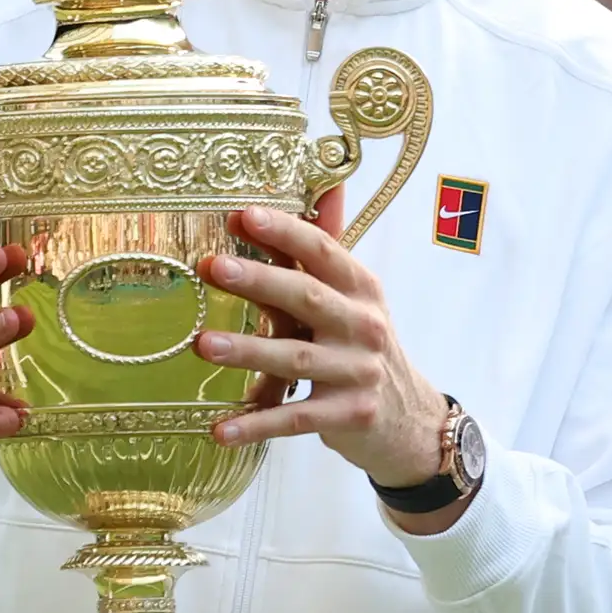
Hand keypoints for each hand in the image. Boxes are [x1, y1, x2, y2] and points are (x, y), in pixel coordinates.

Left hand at [195, 192, 450, 494]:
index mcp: (362, 288)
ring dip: (247, 352)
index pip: (323, 251)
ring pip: (296, 359)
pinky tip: (220, 429)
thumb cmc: (365, 347)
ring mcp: (359, 373)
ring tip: (201, 344)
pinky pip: (295, 418)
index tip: (243, 215)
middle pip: (308, 298)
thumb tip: (324, 184)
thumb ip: (328, 246)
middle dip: (259, 281)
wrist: (410, 419)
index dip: (285, 231)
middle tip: (212, 267)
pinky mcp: (349, 416)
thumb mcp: (355, 296)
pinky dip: (257, 424)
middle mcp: (364, 326)